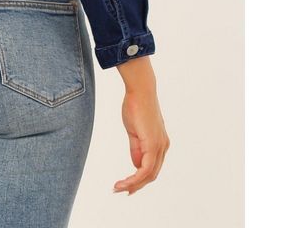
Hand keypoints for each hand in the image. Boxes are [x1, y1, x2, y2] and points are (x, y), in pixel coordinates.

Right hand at [112, 56, 169, 194]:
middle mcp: (163, 147)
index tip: (125, 185)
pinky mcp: (153, 145)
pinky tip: (124, 182)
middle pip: (151, 175)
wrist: (140, 91)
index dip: (139, 179)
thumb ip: (136, 148)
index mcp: (160, 143)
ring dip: (133, 184)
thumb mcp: (134, 131)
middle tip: (120, 190)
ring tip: (118, 187)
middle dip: (136, 185)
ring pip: (149, 175)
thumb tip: (136, 166)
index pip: (151, 167)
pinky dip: (135, 178)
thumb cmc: (136, 106)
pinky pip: (146, 169)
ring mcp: (160, 147)